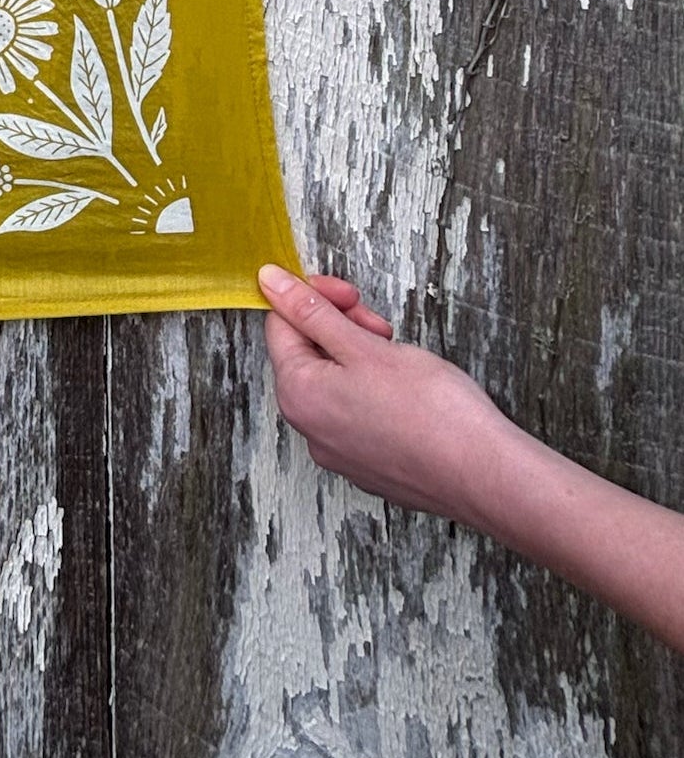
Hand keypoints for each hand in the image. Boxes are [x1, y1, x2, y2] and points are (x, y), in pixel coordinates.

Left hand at [258, 263, 512, 526]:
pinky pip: (358, 413)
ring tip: (401, 359)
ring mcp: (340, 453)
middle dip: (342, 329)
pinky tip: (409, 392)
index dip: (315, 299)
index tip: (349, 294)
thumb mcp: (364, 345)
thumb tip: (269, 282)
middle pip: (308, 355)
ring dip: (362, 358)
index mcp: (298, 395)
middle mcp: (310, 430)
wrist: (487, 475)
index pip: (282, 326)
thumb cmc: (433, 412)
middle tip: (381, 328)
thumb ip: (311, 312)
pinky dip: (376, 392)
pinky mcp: (371, 466)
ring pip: (336, 383)